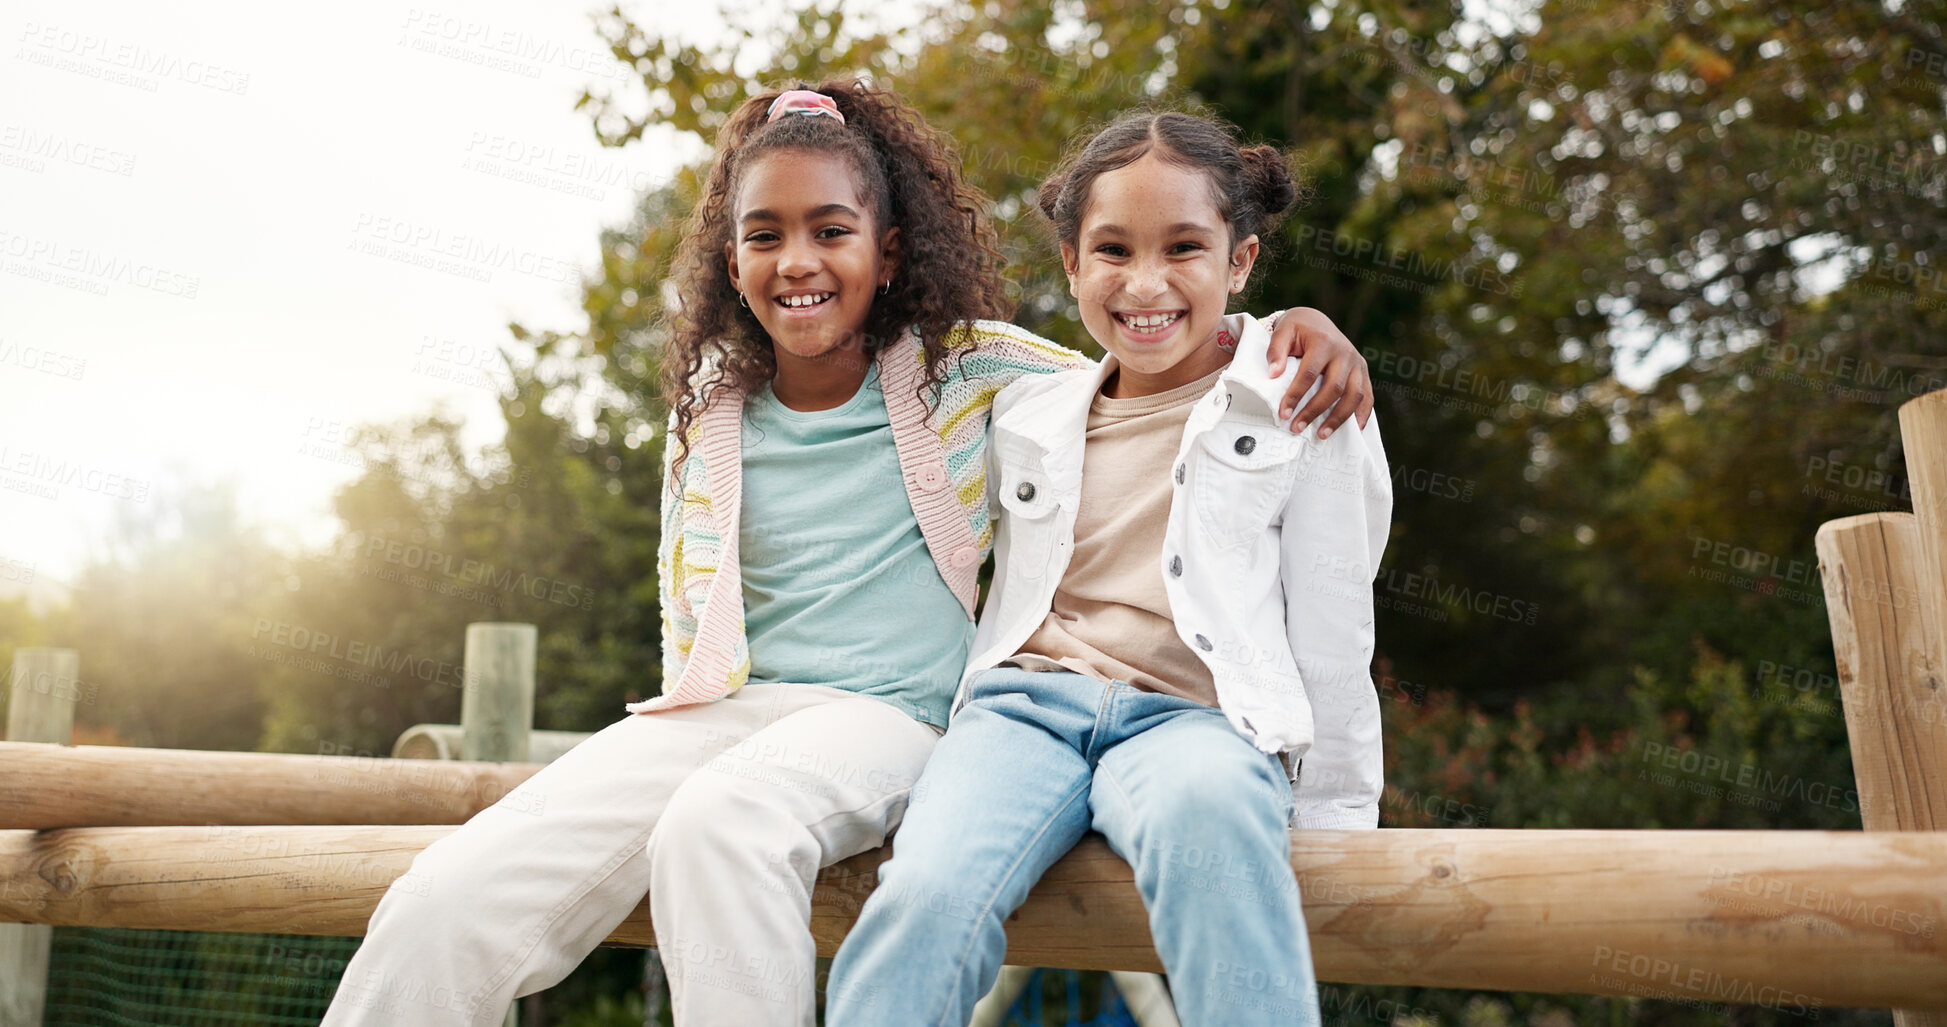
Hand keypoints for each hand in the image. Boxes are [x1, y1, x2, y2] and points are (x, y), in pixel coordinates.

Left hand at [1264, 307, 1373, 437]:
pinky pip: (1367, 397)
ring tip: (1321, 435)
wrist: (1316, 321)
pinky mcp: (1363, 373)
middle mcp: (1345, 353)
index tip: (1284, 413)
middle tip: (1296, 428)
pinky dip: (1362, 415)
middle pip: (1334, 387)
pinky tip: (1353, 431)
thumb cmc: (1297, 329)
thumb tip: (1273, 374)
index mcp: (1324, 342)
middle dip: (1315, 411)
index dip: (1296, 395)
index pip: (1310, 373)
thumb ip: (1276, 351)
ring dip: (1338, 418)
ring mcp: (1357, 363)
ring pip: (1354, 395)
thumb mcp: (1283, 332)